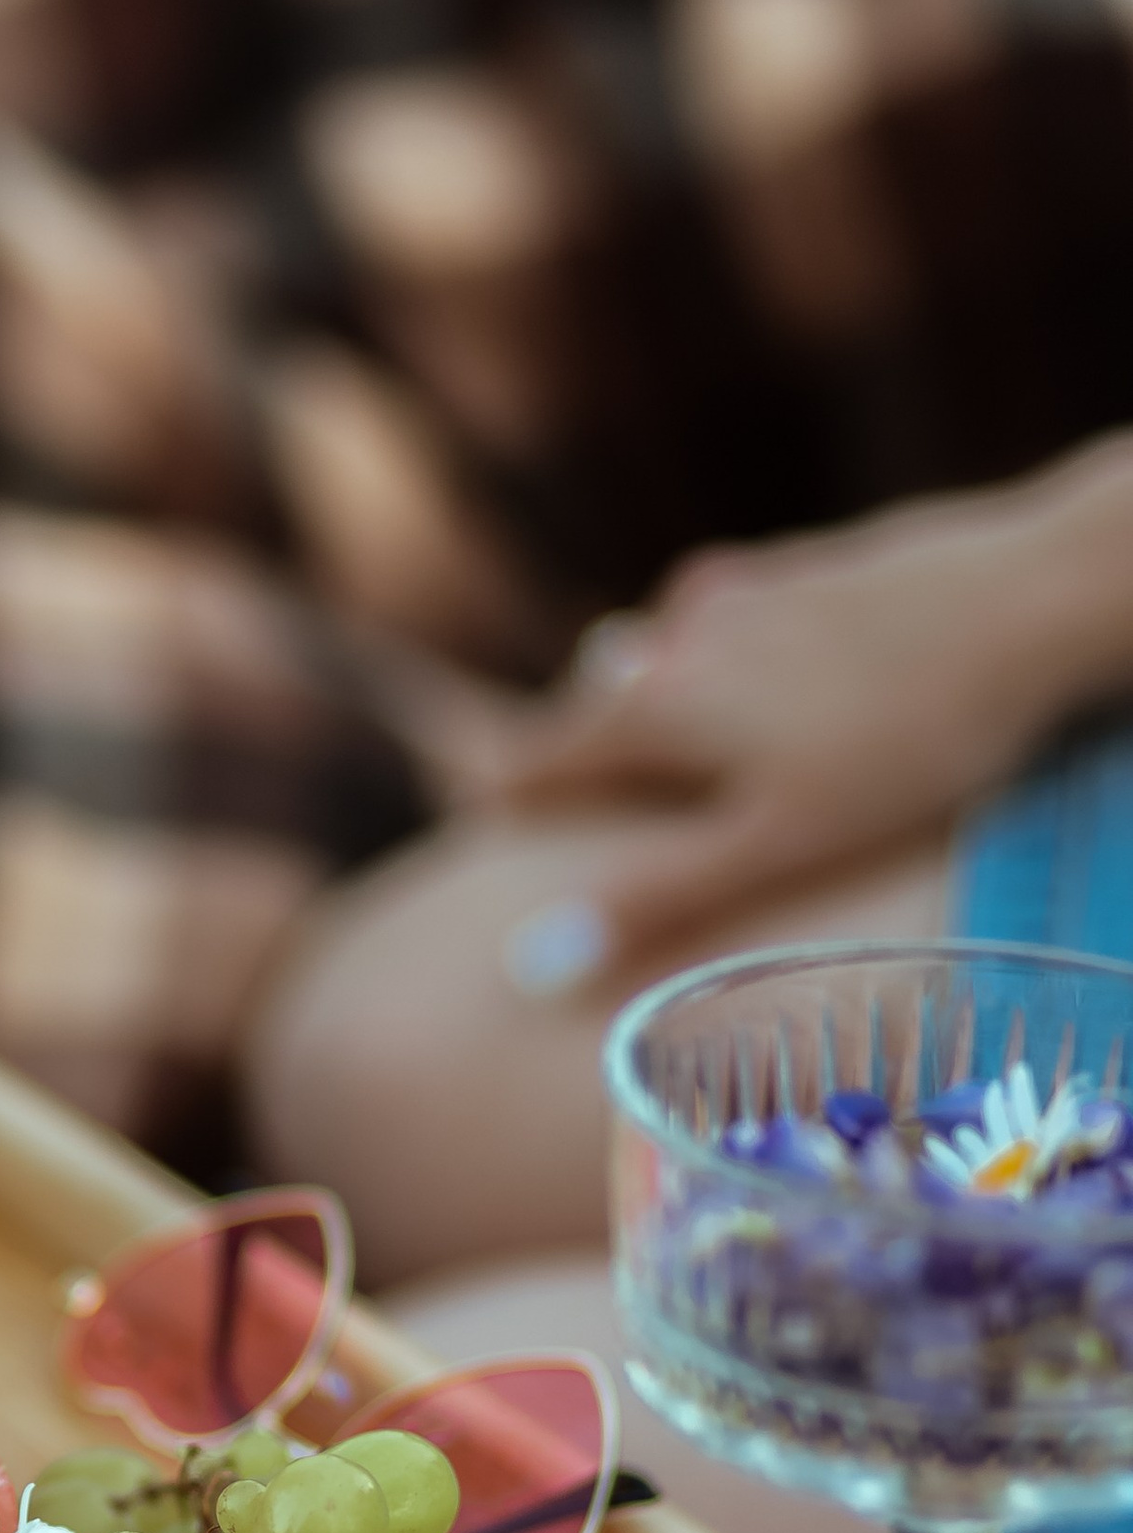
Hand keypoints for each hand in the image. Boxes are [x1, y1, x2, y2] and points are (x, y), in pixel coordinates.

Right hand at [479, 457, 1132, 992]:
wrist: (1038, 595)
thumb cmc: (909, 737)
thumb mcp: (776, 840)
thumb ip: (652, 896)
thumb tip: (525, 964)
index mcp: (647, 707)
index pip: (524, 763)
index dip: (500, 807)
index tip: (494, 843)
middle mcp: (669, 638)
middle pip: (588, 714)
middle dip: (583, 765)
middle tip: (594, 824)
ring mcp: (736, 593)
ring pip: (659, 666)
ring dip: (657, 713)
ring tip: (693, 767)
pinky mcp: (800, 568)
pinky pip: (728, 631)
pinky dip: (725, 670)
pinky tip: (780, 696)